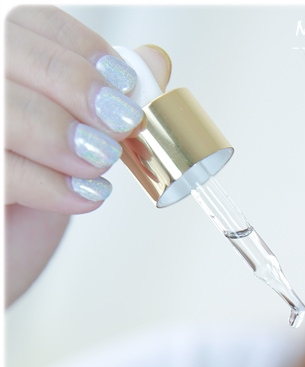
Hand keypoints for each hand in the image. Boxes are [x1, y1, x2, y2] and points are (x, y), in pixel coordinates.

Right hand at [5, 5, 170, 303]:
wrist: (3, 267)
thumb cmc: (28, 209)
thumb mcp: (71, 150)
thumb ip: (105, 102)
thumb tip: (153, 62)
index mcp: (4, 70)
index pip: (33, 25)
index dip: (83, 49)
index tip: (126, 83)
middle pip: (11, 51)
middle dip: (76, 86)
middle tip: (121, 123)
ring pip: (3, 108)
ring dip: (62, 133)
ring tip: (100, 164)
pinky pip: (2, 171)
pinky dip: (50, 184)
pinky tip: (85, 196)